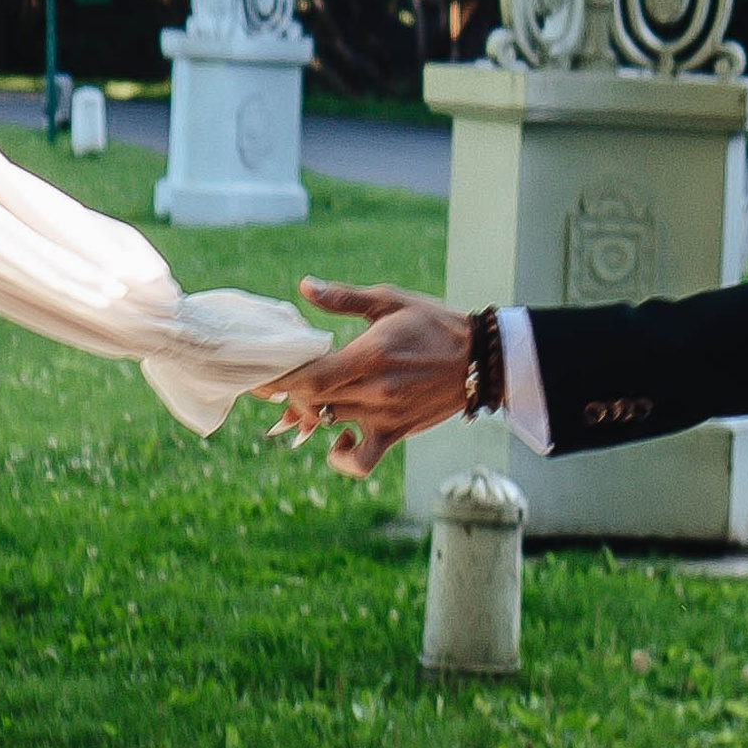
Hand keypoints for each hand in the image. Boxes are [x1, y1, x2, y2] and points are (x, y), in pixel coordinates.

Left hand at [267, 281, 469, 476]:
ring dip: (308, 413)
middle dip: (289, 391)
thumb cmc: (433, 324)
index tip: (267, 370)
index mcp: (371, 354)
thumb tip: (305, 286)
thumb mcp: (390, 301)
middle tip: (284, 378)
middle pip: (310, 402)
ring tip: (306, 397)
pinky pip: (361, 462)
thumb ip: (344, 298)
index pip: (310, 377)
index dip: (280, 378)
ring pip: (327, 424)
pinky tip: (340, 436)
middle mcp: (375, 390)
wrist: (481, 360)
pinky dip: (342, 457)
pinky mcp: (396, 433)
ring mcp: (385, 416)